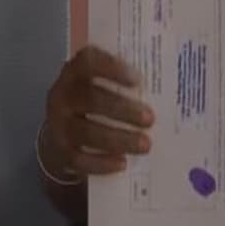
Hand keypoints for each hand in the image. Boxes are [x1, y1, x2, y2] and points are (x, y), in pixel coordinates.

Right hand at [41, 46, 154, 178]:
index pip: (88, 62)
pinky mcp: (59, 151)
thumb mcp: (103, 84)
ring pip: (86, 132)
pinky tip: (123, 164)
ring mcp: (57, 124)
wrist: (64, 129)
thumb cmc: (95, 99)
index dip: (112, 69)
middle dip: (122, 110)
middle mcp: (62, 95)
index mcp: (75, 72)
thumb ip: (126, 81)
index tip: (138, 80)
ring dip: (118, 139)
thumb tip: (167, 82)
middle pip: (90, 99)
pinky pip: (78, 159)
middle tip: (150, 120)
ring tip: (146, 145)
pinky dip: (101, 163)